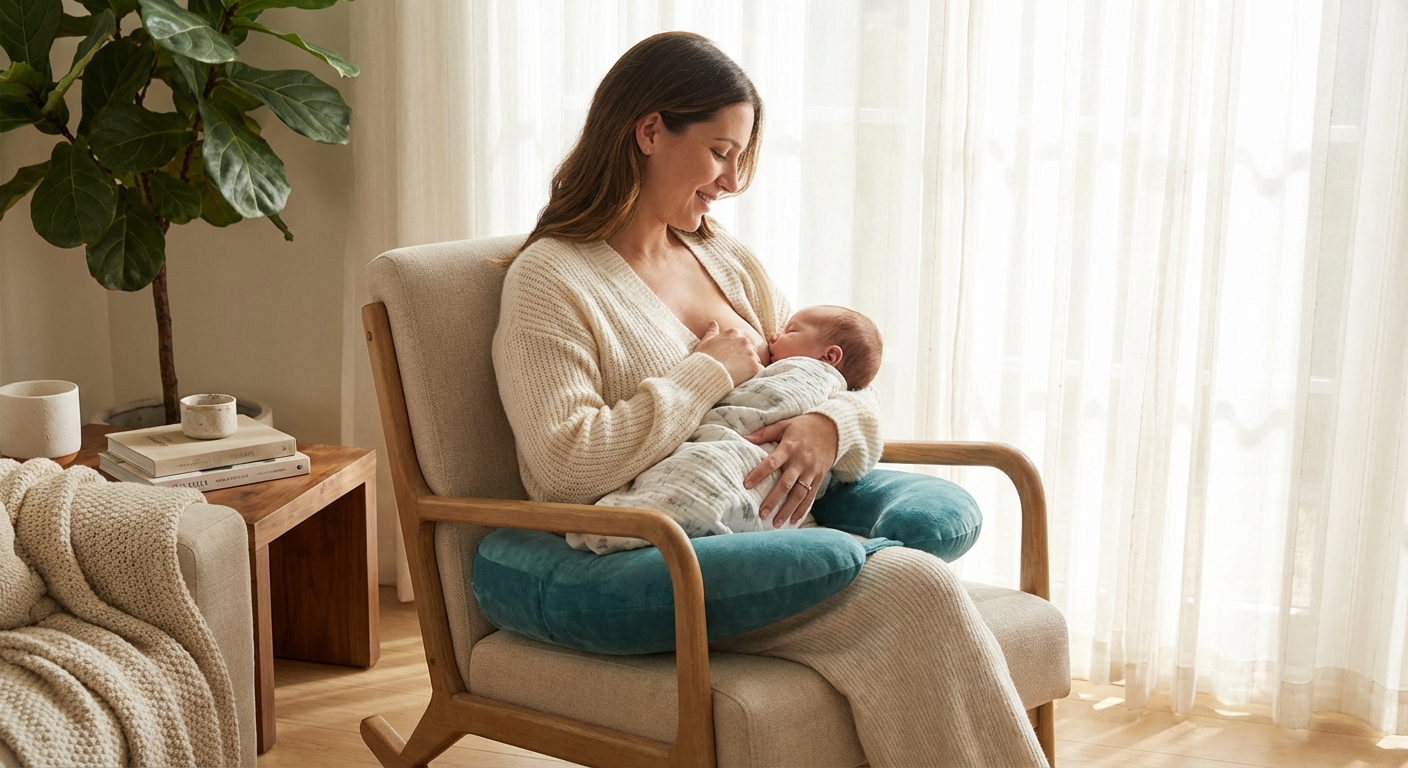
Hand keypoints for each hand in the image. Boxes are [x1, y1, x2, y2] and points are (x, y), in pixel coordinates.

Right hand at [696, 320, 762, 386]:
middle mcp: (745, 341)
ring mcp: (751, 354)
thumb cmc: (703, 360)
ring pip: (756, 361)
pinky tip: (742, 379)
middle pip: (752, 350)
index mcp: (734, 333)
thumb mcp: (704, 343)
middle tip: (734, 368)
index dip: (739, 351)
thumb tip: (713, 322)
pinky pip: (760, 371)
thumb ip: (711, 332)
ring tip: (736, 374)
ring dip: (750, 368)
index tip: (732, 358)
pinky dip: (754, 376)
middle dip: (746, 359)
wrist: (704, 376)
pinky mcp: (755, 367)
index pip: (744, 341)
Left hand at [743, 413, 838, 527]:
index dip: (759, 474)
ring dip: (787, 510)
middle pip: (785, 484)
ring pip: (798, 494)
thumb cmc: (804, 426)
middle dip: (773, 500)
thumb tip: (743, 438)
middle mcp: (801, 461)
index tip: (746, 485)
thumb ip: (764, 433)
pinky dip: (802, 509)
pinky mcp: (819, 477)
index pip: (771, 463)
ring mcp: (811, 471)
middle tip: (761, 513)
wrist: (833, 428)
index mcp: (789, 447)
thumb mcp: (784, 425)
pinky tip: (793, 521)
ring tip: (775, 523)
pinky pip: (810, 496)